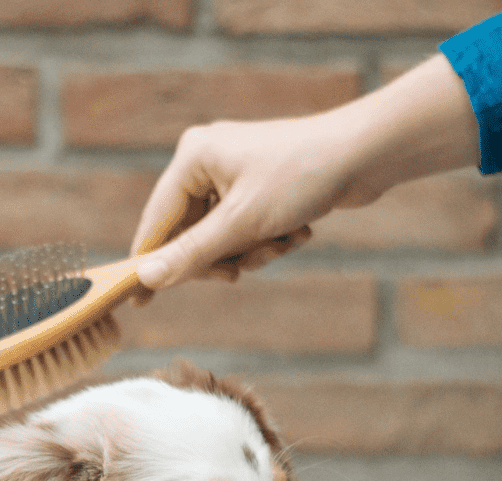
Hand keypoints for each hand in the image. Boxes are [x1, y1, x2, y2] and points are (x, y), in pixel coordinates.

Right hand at [131, 54, 479, 290]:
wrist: (364, 155)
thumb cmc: (301, 178)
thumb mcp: (241, 224)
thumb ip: (191, 254)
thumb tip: (147, 278)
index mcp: (192, 157)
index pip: (157, 221)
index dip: (149, 264)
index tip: (137, 303)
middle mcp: (208, 162)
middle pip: (192, 236)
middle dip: (225, 257)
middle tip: (239, 270)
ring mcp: (235, 175)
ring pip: (225, 240)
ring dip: (255, 252)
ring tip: (284, 240)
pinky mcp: (261, 189)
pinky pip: (249, 232)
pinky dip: (271, 241)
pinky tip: (298, 230)